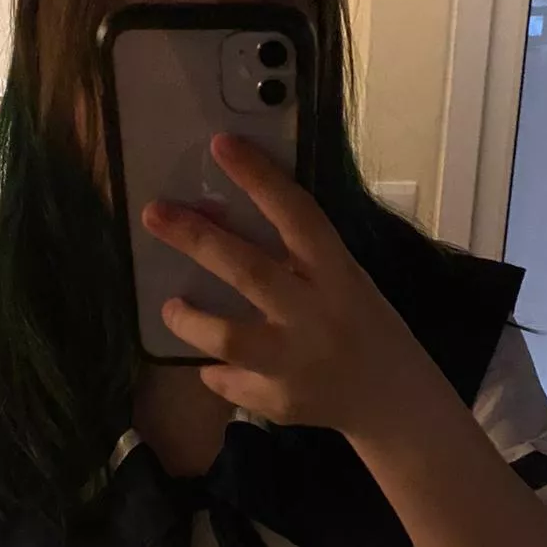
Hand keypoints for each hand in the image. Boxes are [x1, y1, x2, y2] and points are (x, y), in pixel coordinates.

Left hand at [141, 134, 410, 434]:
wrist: (392, 398)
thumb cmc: (362, 323)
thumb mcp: (342, 279)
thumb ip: (292, 256)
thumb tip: (212, 220)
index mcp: (338, 274)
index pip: (297, 216)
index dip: (259, 179)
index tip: (221, 145)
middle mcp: (316, 315)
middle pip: (248, 271)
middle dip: (197, 239)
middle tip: (155, 214)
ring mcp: (297, 363)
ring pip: (229, 338)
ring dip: (191, 320)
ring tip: (170, 306)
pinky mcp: (280, 401)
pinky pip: (230, 382)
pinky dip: (215, 371)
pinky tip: (212, 363)